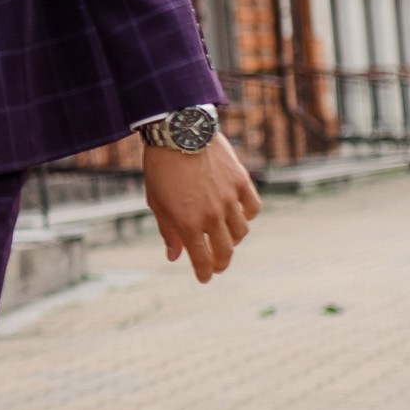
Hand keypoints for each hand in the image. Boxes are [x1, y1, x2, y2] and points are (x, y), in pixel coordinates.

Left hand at [144, 132, 258, 282]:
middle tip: (218, 266)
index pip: (201, 259)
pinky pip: (252, 208)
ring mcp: (229, 199)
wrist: (178, 131)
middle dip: (221, 263)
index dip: (204, 273)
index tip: (205, 278)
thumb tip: (174, 256)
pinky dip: (248, 216)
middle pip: (225, 250)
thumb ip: (168, 231)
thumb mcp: (156, 202)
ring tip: (226, 238)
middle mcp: (211, 215)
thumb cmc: (161, 167)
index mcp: (187, 223)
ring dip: (234, 240)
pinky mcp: (241, 182)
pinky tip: (240, 216)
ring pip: (241, 232)